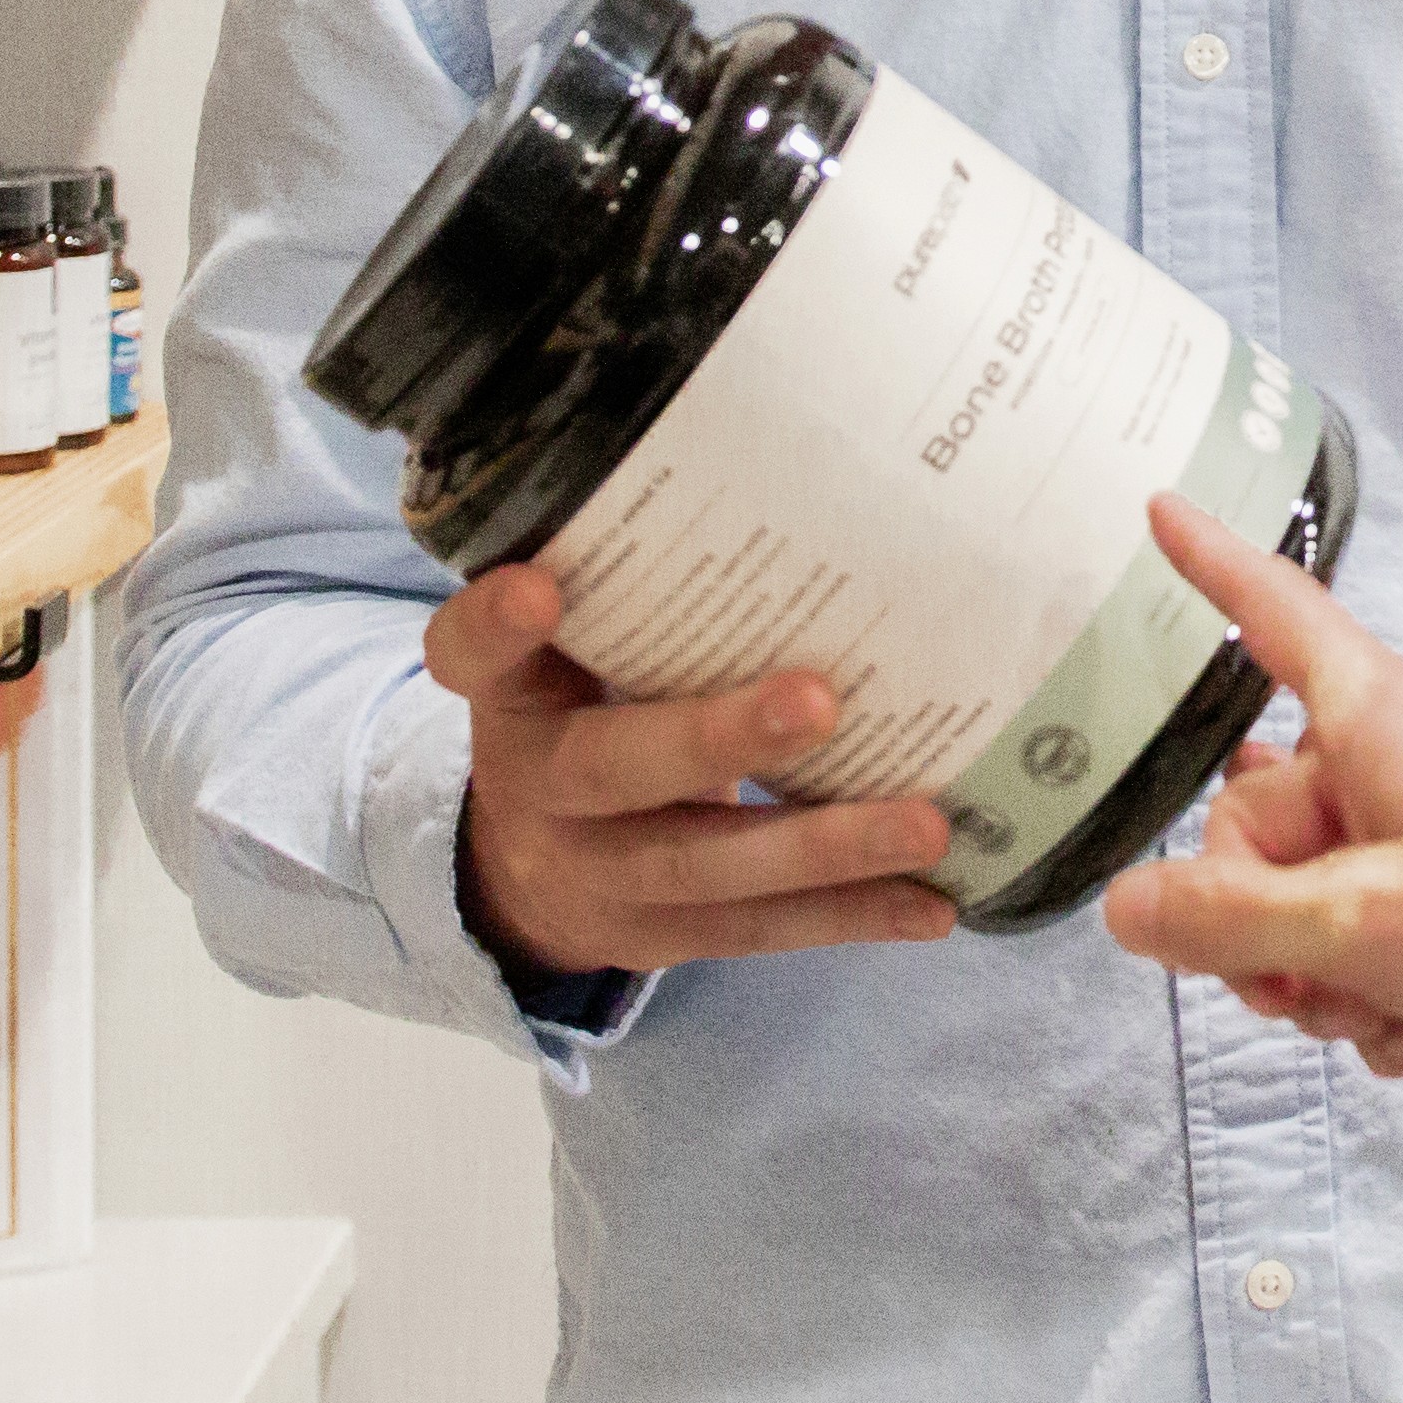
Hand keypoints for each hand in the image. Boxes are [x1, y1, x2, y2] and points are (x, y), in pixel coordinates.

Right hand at [426, 562, 960, 976]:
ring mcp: (600, 875)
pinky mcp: (661, 939)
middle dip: (718, 740)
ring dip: (824, 847)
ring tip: (926, 825)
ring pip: (707, 868)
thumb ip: (635, 587)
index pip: (469, 656)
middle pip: (614, 768)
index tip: (535, 586)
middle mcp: (541, 787)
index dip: (494, 626)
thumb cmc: (587, 709)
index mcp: (511, 698)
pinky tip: (933, 904)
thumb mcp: (575, 650)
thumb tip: (797, 464)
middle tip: (818, 701)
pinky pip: (759, 931)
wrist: (527, 874)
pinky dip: (852, 915)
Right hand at [1103, 498, 1402, 1114]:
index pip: (1274, 616)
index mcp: (1378, 716)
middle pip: (1266, 813)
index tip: (1159, 503)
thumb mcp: (1366, 931)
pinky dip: (1383, 986)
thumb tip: (1124, 904)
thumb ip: (1228, 920)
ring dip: (1324, 970)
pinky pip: (1389, 926)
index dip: (1211, 566)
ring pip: (1323, 887)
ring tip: (1380, 1020)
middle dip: (1260, 918)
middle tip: (1303, 994)